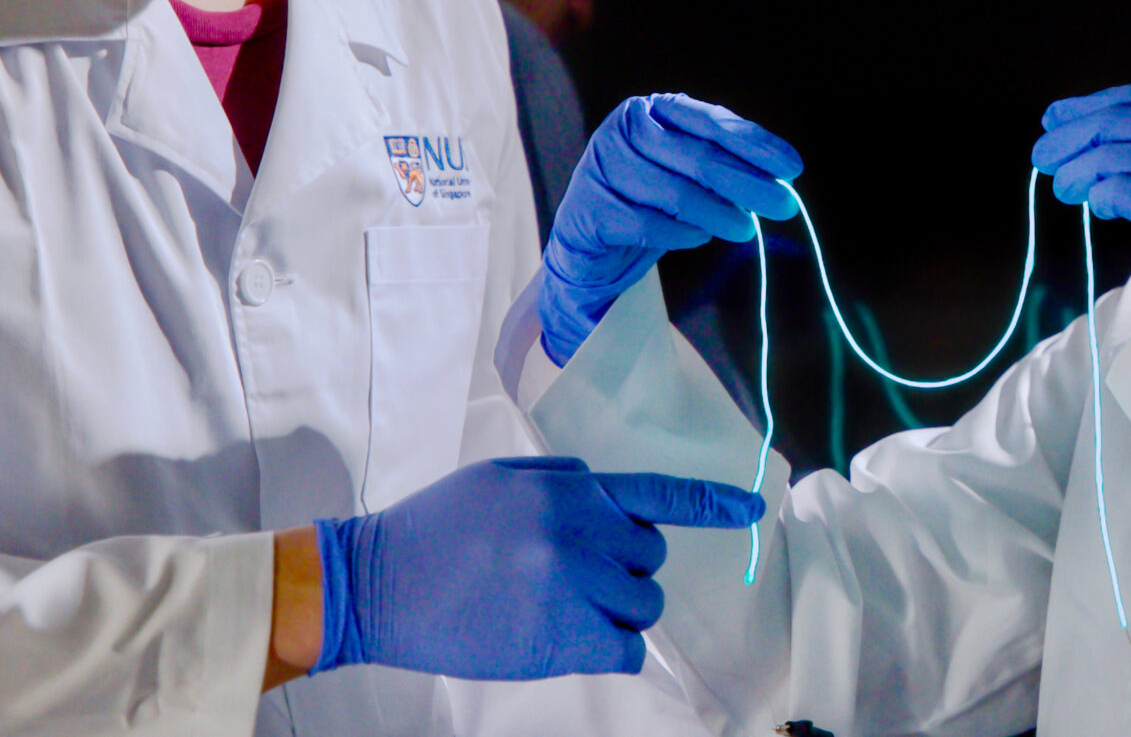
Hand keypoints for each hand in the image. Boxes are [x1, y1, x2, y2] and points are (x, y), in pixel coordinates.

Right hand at [311, 456, 764, 679]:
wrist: (376, 583)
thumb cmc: (435, 529)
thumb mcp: (503, 480)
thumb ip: (565, 484)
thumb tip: (611, 501)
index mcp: (570, 490)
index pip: (659, 494)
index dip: (712, 503)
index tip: (754, 510)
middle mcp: (582, 533)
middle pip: (650, 557)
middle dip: (622, 567)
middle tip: (565, 575)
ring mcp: (575, 587)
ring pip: (642, 605)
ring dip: (613, 609)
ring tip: (553, 605)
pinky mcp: (563, 640)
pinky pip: (625, 650)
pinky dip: (608, 649)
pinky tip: (565, 638)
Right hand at [542, 93, 802, 364]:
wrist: (591, 243)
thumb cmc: (648, 199)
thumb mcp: (686, 173)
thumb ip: (722, 167)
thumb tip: (779, 180)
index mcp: (651, 110)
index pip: (712, 122)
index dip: (755, 144)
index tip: (793, 167)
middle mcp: (623, 130)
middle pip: (699, 157)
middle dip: (748, 183)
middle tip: (785, 206)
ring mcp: (601, 167)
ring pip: (675, 193)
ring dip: (719, 214)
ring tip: (745, 229)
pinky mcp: (588, 209)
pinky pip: (648, 225)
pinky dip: (681, 234)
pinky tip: (699, 237)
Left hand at [1031, 84, 1130, 293]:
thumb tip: (1074, 127)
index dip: (1085, 105)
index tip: (1054, 116)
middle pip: (1114, 123)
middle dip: (1068, 139)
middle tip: (1042, 156)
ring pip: (1108, 158)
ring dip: (1075, 174)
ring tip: (1064, 188)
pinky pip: (1116, 192)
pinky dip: (1099, 199)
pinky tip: (1099, 207)